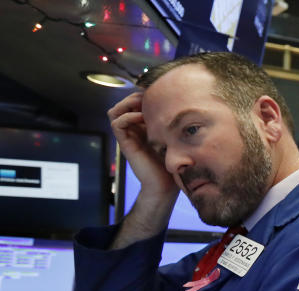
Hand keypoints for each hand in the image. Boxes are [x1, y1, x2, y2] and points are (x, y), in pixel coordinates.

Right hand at [107, 92, 179, 247]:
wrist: (165, 186)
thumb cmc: (173, 164)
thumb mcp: (174, 139)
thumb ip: (172, 124)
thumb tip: (184, 106)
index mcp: (143, 128)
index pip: (133, 103)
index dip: (142, 96)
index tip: (158, 96)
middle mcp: (133, 130)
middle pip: (122, 104)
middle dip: (134, 97)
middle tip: (150, 100)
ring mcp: (128, 137)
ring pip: (115, 111)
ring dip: (127, 105)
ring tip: (144, 108)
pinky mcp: (125, 144)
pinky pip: (117, 123)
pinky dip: (127, 117)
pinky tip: (142, 119)